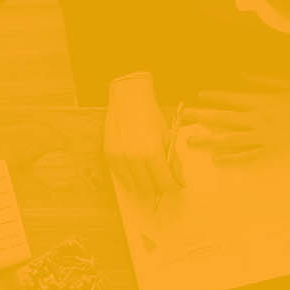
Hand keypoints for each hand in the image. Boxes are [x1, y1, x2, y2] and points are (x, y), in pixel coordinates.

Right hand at [104, 75, 180, 199]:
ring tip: (151, 182)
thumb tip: (179, 180)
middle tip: (164, 186)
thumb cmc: (151, 117)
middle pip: (149, 187)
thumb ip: (173, 161)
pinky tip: (137, 177)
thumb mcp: (168, 137)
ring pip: (133, 185)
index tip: (176, 187)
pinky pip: (120, 177)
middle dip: (159, 189)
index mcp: (152, 152)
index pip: (164, 182)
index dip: (172, 187)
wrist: (128, 101)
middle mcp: (134, 158)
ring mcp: (120, 158)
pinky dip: (129, 180)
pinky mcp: (109, 156)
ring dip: (144, 186)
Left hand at [181, 75, 289, 160]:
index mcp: (263, 102)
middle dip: (202, 117)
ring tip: (191, 141)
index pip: (232, 99)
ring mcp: (264, 138)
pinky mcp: (271, 151)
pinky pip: (248, 156)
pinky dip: (231, 158)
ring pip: (230, 140)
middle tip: (184, 118)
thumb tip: (240, 74)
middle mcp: (259, 120)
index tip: (198, 96)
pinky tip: (216, 160)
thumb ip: (262, 80)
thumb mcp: (288, 83)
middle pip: (225, 119)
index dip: (214, 97)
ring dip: (209, 140)